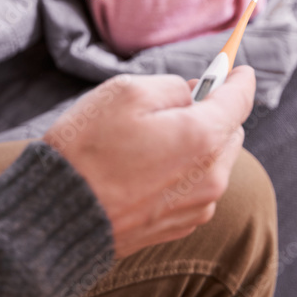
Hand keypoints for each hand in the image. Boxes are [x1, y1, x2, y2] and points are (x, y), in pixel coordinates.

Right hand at [43, 67, 255, 257]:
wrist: (57, 214)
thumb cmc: (88, 149)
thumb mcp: (126, 93)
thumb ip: (173, 86)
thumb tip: (193, 94)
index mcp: (203, 138)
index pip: (240, 100)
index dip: (240, 79)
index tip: (238, 70)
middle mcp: (210, 177)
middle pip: (230, 132)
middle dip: (212, 115)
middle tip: (176, 105)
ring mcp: (197, 206)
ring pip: (212, 162)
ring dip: (195, 147)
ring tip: (149, 143)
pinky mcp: (179, 227)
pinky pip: (194, 188)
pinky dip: (180, 174)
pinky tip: (143, 171)